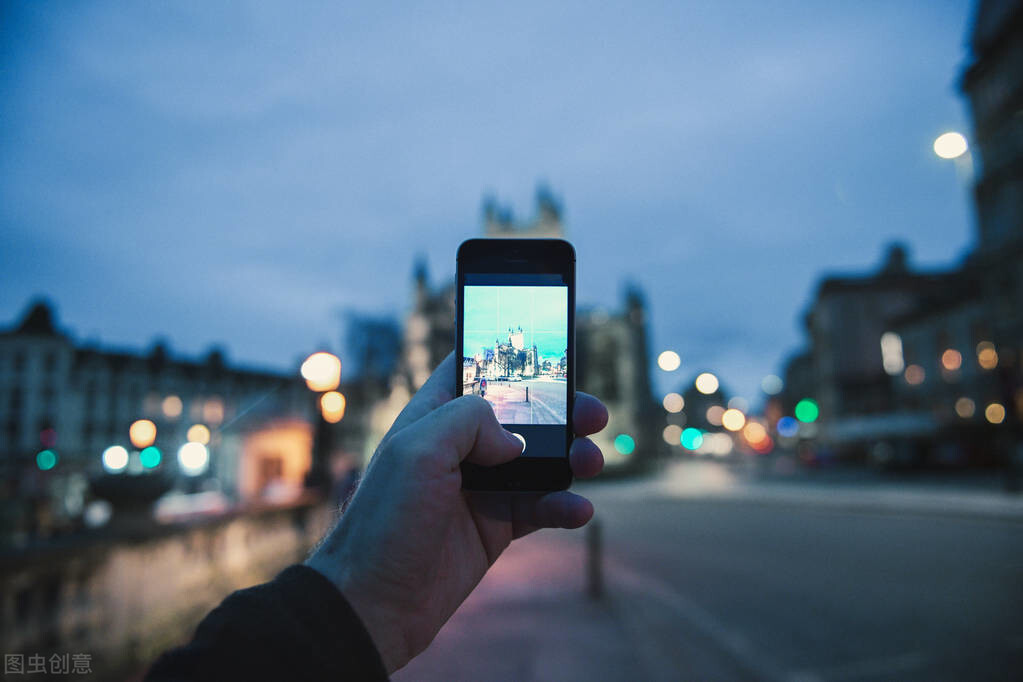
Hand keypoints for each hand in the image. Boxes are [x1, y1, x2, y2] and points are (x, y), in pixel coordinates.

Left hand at [305, 353, 606, 672]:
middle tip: (593, 415)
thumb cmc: (383, 522)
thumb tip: (515, 440)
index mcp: (433, 419)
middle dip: (561, 413)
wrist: (374, 603)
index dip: (510, 362)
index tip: (552, 355)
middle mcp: (459, 450)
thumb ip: (467, 421)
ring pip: (539, 462)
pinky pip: (540, 509)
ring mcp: (479, 489)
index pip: (474, 373)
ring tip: (590, 462)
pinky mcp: (495, 529)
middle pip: (521, 418)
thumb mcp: (417, 452)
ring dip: (571, 458)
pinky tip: (577, 510)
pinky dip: (564, 506)